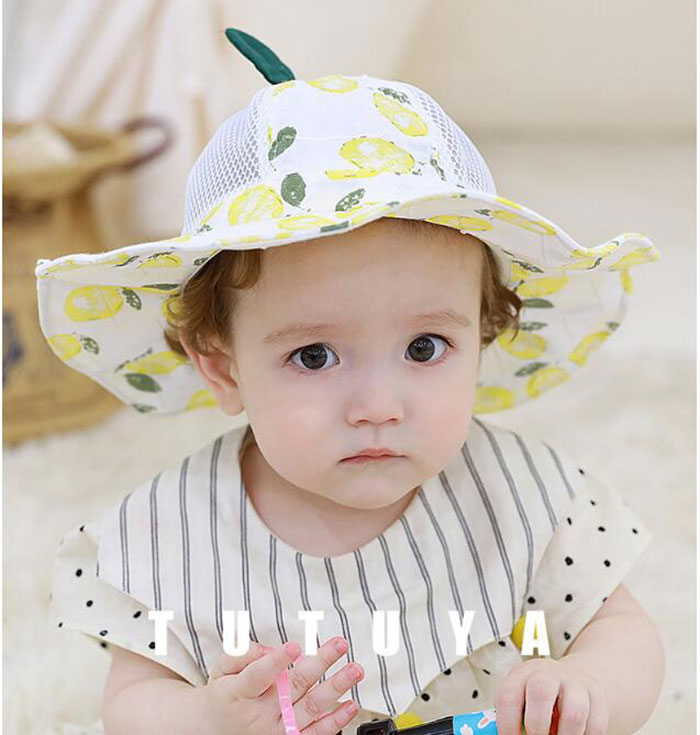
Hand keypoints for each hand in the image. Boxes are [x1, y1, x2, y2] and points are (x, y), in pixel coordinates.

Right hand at [201, 636, 363, 734]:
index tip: (295, 645)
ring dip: (336, 687)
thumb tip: (270, 650)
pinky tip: (351, 704)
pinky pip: (316, 734)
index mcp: (239, 693)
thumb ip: (240, 654)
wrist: (216, 732)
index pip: (258, 676)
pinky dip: (336, 721)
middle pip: (294, 686)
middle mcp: (259, 715)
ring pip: (311, 708)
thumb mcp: (220, 670)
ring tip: (355, 670)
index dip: (277, 661)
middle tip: (340, 643)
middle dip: (321, 662)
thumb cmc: (224, 695)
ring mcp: (276, 731)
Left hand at [493, 656, 609, 734]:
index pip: (508, 696)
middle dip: (536, 726)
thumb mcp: (522, 698)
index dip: (507, 725)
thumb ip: (513, 716)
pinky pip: (595, 727)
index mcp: (522, 674)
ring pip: (574, 713)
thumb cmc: (541, 696)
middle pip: (540, 692)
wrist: (579, 677)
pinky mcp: (598, 700)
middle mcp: (548, 674)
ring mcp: (576, 685)